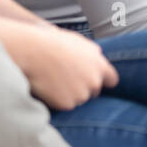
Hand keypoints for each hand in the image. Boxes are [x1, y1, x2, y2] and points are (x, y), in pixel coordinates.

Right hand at [0, 19, 118, 111]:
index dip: (103, 81)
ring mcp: (82, 93)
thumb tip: (97, 56)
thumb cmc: (53, 43)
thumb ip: (92, 53)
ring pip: (79, 98)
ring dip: (70, 94)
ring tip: (55, 80)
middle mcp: (94, 80)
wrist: (34, 52)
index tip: (97, 82)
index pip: (112, 79)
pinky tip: (49, 87)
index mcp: (99, 64)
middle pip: (94, 91)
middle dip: (84, 87)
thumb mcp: (79, 42)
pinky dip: (58, 100)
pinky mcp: (68, 103)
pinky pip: (65, 104)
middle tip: (67, 79)